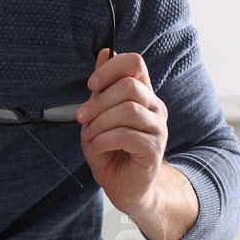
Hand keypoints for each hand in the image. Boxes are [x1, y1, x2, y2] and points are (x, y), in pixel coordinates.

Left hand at [76, 48, 167, 215]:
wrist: (124, 187)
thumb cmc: (111, 151)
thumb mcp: (98, 115)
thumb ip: (102, 87)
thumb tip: (105, 52)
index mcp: (142, 94)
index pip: (135, 63)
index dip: (110, 68)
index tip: (91, 85)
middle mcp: (154, 107)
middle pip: (130, 86)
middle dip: (99, 101)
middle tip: (81, 117)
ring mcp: (157, 128)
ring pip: (128, 109)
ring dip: (100, 122)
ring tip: (90, 136)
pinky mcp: (154, 149)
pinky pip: (128, 135)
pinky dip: (105, 139)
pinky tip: (97, 147)